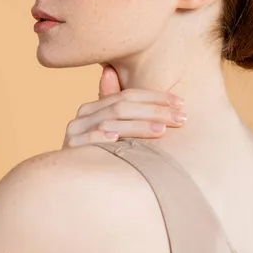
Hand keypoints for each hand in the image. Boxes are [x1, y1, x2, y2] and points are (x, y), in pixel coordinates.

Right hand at [62, 65, 186, 147]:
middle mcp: (83, 116)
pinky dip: (104, 138)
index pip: (128, 95)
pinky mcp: (71, 150)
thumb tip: (112, 71)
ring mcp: (74, 132)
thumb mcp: (113, 131)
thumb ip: (118, 107)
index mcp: (94, 107)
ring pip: (110, 123)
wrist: (73, 182)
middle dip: (154, 111)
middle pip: (122, 106)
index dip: (156, 97)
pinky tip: (121, 140)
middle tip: (181, 118)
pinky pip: (89, 141)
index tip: (181, 103)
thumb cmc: (100, 154)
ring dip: (138, 125)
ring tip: (162, 129)